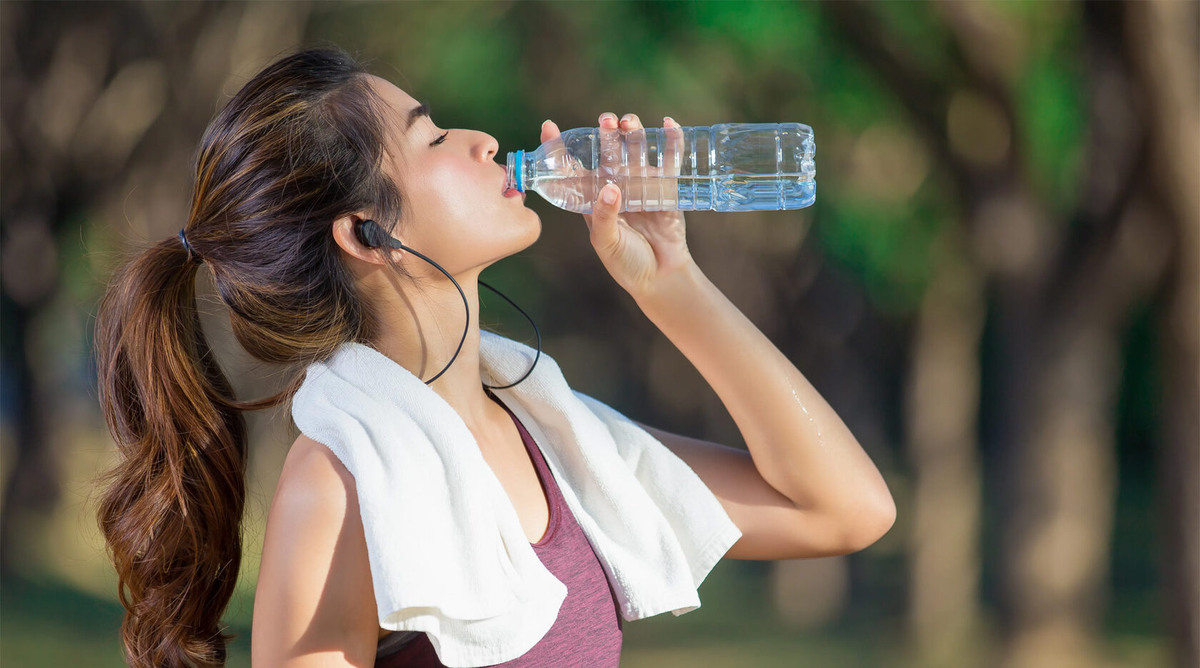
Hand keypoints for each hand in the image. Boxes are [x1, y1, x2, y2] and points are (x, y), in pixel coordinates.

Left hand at [540, 113, 693, 298]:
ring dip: (634, 132)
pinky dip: (671, 141)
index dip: (560, 147)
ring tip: (629, 122)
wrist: (659, 278)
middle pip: (609, 152)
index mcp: (593, 197)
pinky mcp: (666, 188)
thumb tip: (611, 189)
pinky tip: (668, 125)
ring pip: (637, 150)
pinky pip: (669, 160)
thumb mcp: (606, 243)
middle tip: (606, 121)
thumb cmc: (625, 263)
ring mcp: (642, 184)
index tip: (549, 126)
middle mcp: (616, 185)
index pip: (572, 167)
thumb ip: (604, 218)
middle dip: (607, 133)